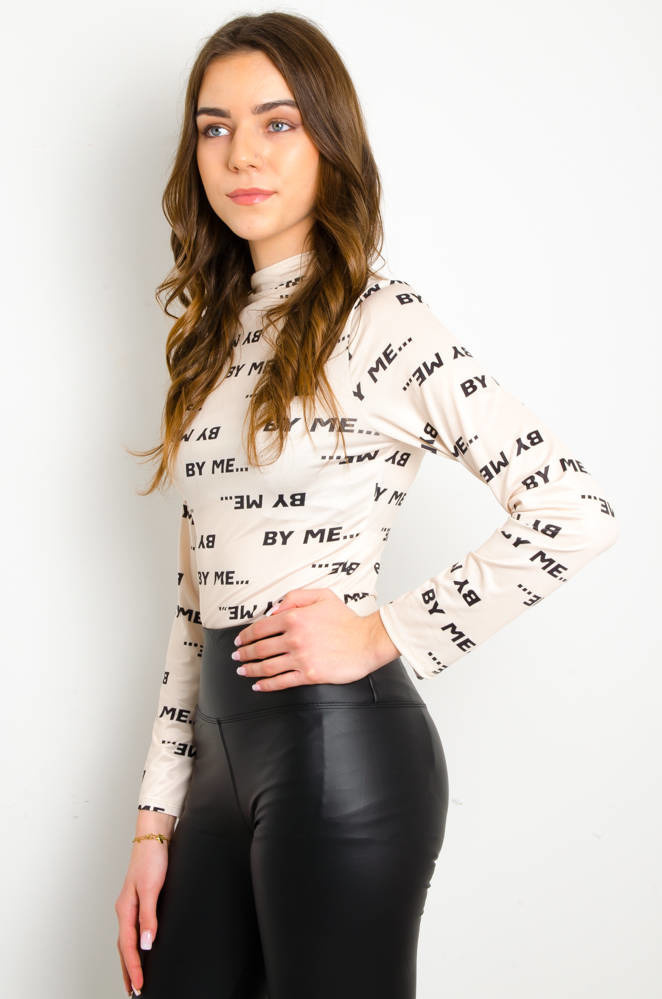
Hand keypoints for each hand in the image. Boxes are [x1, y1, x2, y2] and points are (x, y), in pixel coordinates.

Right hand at [115, 815, 173, 995]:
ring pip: (127, 939)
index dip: (134, 968)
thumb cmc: (152, 859)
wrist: (154, 838)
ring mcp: (131, 905)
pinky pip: (134, 929)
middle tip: (134, 991)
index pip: (128, 946)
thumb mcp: (151, 889)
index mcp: (125, 909)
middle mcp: (125, 909)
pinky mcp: (140, 899)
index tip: (140, 986)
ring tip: (134, 977)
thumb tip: (146, 944)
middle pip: (124, 947)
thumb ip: (148, 917)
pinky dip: (135, 944)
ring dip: (130, 960)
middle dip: (128, 970)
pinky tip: (141, 947)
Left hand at [232, 587, 399, 691]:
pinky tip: (258, 686)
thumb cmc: (346, 619)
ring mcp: (300, 658)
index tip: (238, 641)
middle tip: (236, 657)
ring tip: (242, 671)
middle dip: (243, 654)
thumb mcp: (322, 596)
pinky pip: (281, 681)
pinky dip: (266, 685)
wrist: (367, 641)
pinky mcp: (309, 675)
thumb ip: (294, 597)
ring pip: (267, 667)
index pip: (260, 628)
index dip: (245, 636)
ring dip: (250, 670)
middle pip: (259, 649)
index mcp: (294, 618)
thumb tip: (272, 610)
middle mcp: (293, 639)